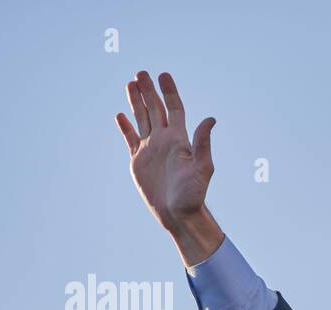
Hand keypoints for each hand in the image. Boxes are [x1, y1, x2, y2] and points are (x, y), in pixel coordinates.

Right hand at [115, 71, 222, 263]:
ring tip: (129, 84)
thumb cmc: (193, 194)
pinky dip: (125, 127)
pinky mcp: (138, 161)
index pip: (173, 109)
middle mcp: (164, 141)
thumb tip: (210, 119)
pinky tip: (120, 115)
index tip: (163, 75)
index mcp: (179, 139)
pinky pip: (130, 139)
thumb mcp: (202, 168)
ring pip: (142, 119)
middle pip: (155, 109)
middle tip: (140, 73)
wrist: (179, 214)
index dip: (169, 92)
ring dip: (136, 102)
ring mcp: (150, 150)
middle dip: (148, 91)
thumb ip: (202, 143)